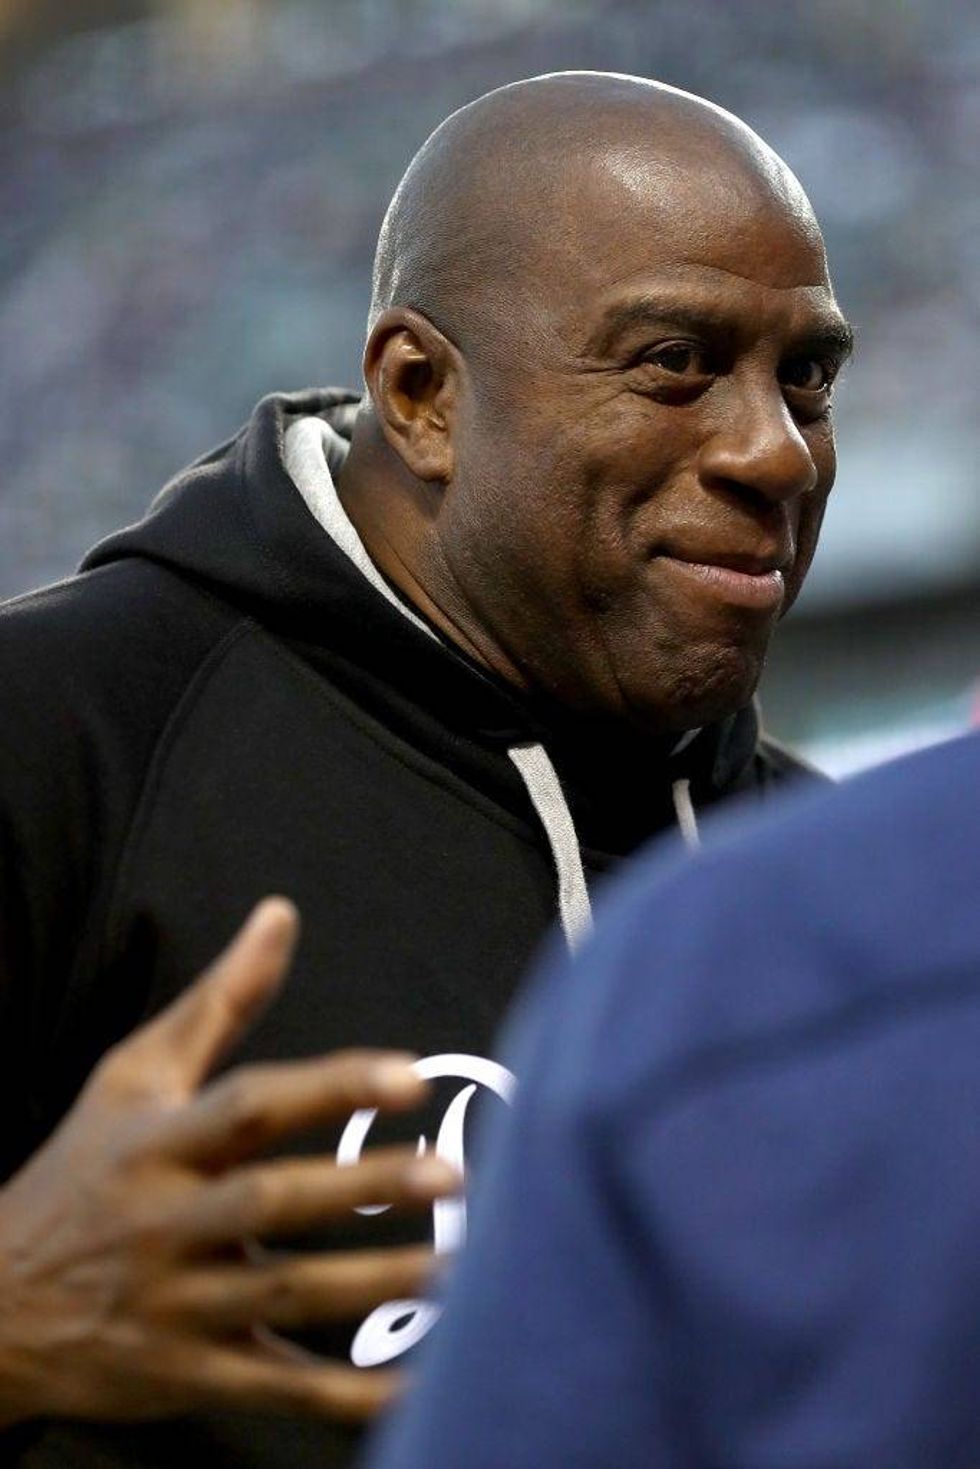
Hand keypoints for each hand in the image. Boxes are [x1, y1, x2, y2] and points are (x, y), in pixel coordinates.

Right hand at [0, 899, 456, 1427]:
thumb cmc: (85, 1170)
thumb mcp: (134, 1076)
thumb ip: (219, 998)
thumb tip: (281, 912)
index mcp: (159, 1143)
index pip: (252, 1104)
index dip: (332, 1085)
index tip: (414, 1074)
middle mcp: (166, 1222)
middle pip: (272, 1202)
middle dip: (364, 1189)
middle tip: (454, 1175)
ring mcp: (175, 1305)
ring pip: (285, 1295)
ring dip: (375, 1286)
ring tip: (460, 1269)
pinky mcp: (185, 1376)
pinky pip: (274, 1389)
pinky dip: (344, 1400)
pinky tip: (416, 1389)